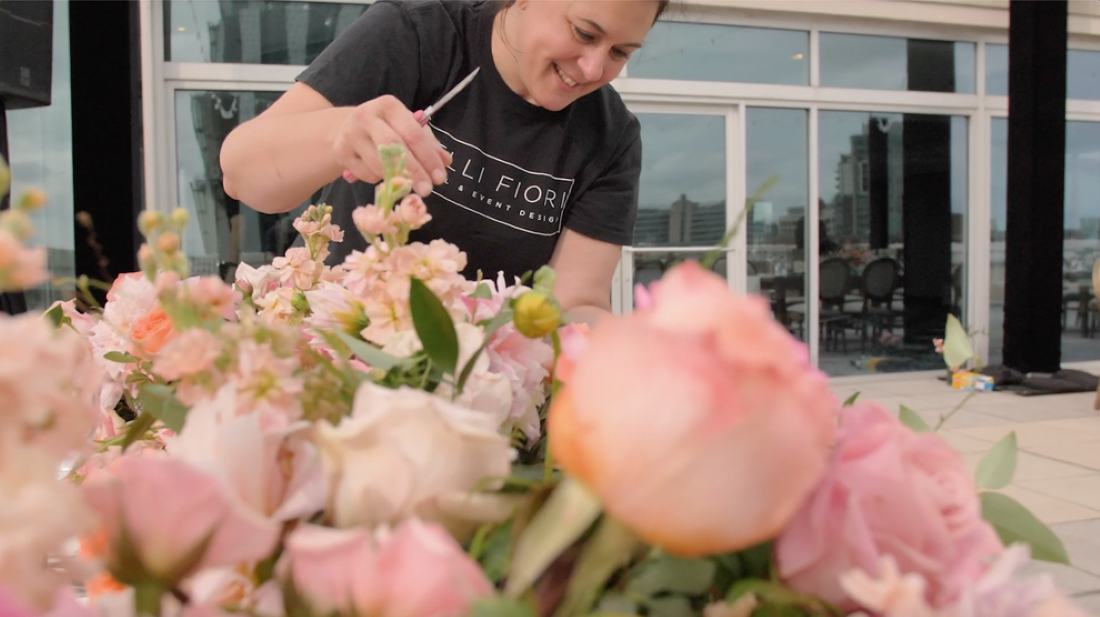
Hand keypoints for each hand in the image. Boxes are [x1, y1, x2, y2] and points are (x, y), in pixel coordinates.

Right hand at [332, 96, 450, 195]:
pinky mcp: (341, 152)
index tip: (439, 177)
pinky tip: (380, 171)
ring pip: (379, 165)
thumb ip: (427, 143)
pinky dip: (379, 179)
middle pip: (395, 148)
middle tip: (427, 190)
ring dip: (396, 178)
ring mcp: (351, 134)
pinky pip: (367, 174)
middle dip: (415, 172)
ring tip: (405, 181)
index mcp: (388, 106)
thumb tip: (445, 161)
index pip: (412, 133)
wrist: (344, 129)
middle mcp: (367, 116)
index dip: (428, 157)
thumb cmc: (384, 128)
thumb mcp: (406, 128)